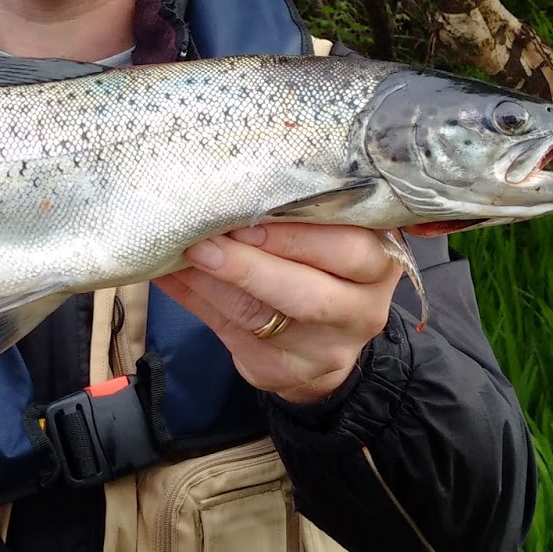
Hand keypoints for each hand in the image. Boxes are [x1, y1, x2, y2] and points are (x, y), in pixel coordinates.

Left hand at [154, 223, 400, 405]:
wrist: (323, 341)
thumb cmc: (320, 266)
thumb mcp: (329, 235)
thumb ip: (295, 214)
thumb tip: (227, 180)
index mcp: (380, 263)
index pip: (349, 248)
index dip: (294, 234)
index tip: (246, 214)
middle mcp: (362, 310)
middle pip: (308, 294)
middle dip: (248, 266)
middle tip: (204, 241)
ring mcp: (327, 350)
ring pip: (261, 317)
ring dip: (212, 282)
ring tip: (179, 253)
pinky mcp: (287, 371)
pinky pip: (232, 335)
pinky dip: (197, 300)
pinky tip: (172, 277)